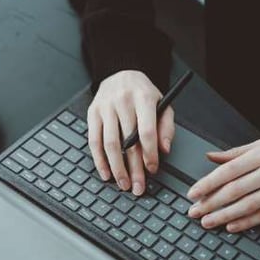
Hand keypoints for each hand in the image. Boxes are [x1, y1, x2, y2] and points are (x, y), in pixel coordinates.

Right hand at [87, 70, 174, 194]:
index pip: (146, 131)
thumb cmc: (143, 93)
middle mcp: (123, 102)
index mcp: (143, 98)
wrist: (121, 73)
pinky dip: (99, 160)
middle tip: (138, 186)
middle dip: (133, 168)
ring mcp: (105, 107)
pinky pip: (93, 141)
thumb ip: (166, 127)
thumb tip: (164, 150)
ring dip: (116, 168)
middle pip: (128, 142)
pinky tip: (105, 173)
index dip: (150, 154)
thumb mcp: (162, 104)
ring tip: (123, 183)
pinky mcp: (92, 113)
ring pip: (110, 144)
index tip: (152, 169)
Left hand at [187, 138, 259, 231]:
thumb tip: (209, 156)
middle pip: (236, 190)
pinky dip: (248, 222)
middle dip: (212, 203)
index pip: (228, 171)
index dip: (208, 184)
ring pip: (250, 205)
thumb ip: (233, 154)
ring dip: (226, 215)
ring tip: (208, 222)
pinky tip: (232, 226)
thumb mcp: (259, 145)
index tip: (193, 194)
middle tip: (195, 212)